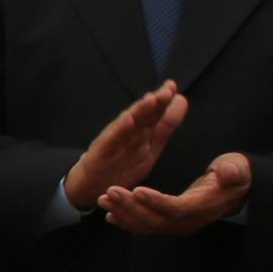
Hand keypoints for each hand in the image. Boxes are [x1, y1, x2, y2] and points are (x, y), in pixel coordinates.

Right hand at [62, 83, 187, 211]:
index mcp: (142, 133)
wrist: (90, 185)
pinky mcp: (102, 152)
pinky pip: (113, 141)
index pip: (155, 114)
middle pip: (143, 116)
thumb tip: (182, 100)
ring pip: (129, 125)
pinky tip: (128, 119)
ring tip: (151, 99)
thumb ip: (166, 125)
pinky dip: (120, 130)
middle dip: (155, 103)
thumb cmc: (120, 164)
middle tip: (167, 90)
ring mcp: (114, 142)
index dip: (164, 101)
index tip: (173, 86)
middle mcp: (128, 134)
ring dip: (139, 111)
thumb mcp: (151, 147)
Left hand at [99, 152, 253, 235]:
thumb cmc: (235, 174)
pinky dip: (128, 222)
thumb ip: (233, 170)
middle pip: (156, 220)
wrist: (237, 190)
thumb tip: (227, 172)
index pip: (176, 208)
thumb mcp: (237, 168)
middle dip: (130, 207)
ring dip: (124, 214)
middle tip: (110, 192)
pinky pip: (147, 227)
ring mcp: (179, 226)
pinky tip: (110, 215)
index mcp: (203, 207)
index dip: (156, 202)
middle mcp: (189, 222)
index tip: (136, 190)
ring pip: (148, 226)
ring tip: (104, 200)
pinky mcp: (171, 224)